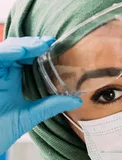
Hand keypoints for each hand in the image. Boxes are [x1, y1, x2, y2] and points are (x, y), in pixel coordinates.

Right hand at [0, 36, 80, 154]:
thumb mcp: (28, 116)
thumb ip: (49, 106)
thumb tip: (77, 100)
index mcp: (9, 80)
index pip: (23, 58)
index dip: (37, 49)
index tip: (55, 46)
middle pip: (13, 49)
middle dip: (31, 44)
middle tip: (49, 43)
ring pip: (2, 50)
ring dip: (20, 46)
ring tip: (38, 46)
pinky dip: (6, 53)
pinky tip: (19, 52)